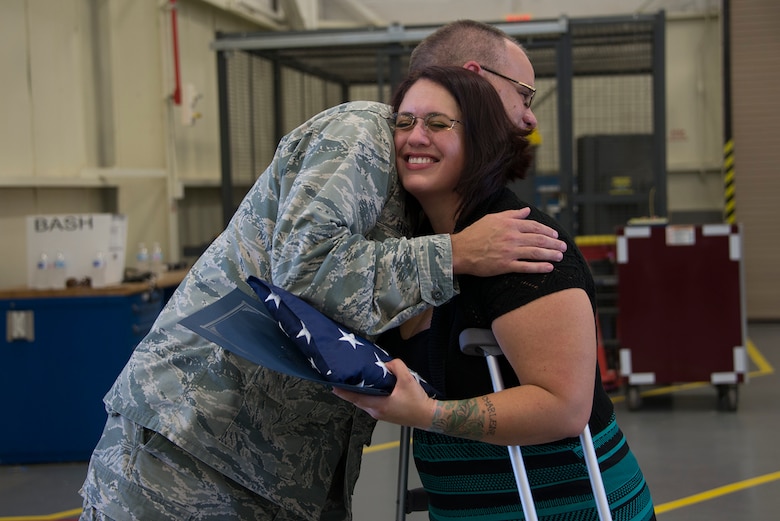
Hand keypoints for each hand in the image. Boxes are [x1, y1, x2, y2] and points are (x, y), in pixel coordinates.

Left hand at [332, 359, 435, 427]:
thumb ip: (396, 367)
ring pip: (364, 403)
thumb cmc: (417, 402)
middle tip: (343, 380)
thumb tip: (387, 363)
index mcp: (378, 405)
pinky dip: (368, 396)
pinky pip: (372, 404)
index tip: (332, 386)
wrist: (428, 416)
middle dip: (349, 391)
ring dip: (359, 394)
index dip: (343, 392)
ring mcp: (380, 414)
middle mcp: (376, 412)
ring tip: (356, 382)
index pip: (355, 398)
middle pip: (357, 401)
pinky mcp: (386, 414)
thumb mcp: (407, 380)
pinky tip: (372, 388)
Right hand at [451, 208, 565, 275]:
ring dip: (550, 255)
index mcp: (509, 225)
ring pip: (536, 253)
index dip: (547, 231)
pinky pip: (526, 267)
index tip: (555, 235)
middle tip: (563, 247)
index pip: (534, 226)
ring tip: (560, 256)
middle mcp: (511, 237)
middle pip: (539, 240)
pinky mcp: (505, 266)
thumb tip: (527, 211)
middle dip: (553, 243)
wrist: (460, 251)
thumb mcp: (492, 218)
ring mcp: (509, 252)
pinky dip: (539, 267)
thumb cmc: (474, 234)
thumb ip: (511, 214)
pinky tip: (549, 268)